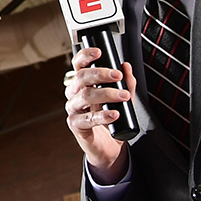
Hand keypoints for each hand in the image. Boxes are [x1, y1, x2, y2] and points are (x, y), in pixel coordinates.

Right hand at [64, 42, 135, 179]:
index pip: (78, 64)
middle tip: (118, 75)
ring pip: (84, 96)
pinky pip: (86, 118)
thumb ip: (126, 83)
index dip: (85, 56)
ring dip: (105, 93)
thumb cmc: (112, 120)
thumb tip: (127, 66)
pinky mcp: (76, 125)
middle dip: (100, 74)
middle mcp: (74, 94)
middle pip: (81, 77)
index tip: (99, 52)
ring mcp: (73, 109)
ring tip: (122, 96)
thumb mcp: (122, 99)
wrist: (109, 147)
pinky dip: (102, 115)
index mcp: (82, 84)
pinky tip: (114, 114)